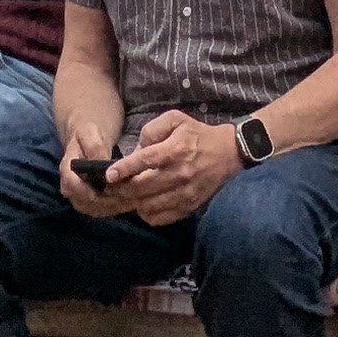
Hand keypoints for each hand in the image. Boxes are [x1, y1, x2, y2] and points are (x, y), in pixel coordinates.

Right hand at [60, 120, 132, 218]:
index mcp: (66, 169)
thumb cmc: (88, 135)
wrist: (87, 140)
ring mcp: (81, 197)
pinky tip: (133, 200)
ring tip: (134, 198)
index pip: (71, 186)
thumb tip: (104, 163)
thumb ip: (95, 147)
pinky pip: (104, 210)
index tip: (108, 188)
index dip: (87, 191)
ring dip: (115, 206)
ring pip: (96, 210)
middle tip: (129, 195)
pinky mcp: (92, 202)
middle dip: (107, 201)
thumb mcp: (90, 133)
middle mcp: (70, 187)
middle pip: (86, 203)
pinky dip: (118, 207)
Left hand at [102, 109, 243, 225]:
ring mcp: (185, 193)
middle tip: (114, 186)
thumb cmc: (197, 134)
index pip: (144, 161)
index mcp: (175, 149)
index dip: (123, 169)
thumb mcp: (175, 119)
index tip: (109, 174)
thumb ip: (152, 130)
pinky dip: (148, 214)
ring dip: (134, 202)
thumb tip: (136, 150)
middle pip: (142, 187)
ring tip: (129, 195)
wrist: (228, 153)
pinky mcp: (189, 206)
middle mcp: (180, 173)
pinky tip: (145, 204)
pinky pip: (162, 218)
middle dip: (123, 188)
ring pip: (149, 205)